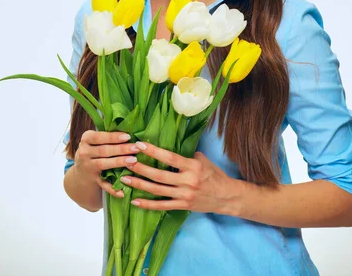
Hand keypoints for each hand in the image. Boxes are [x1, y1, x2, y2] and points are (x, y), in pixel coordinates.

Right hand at [74, 130, 140, 198]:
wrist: (81, 172)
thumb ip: (108, 133)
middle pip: (104, 150)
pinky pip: (103, 184)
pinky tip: (123, 192)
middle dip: (121, 149)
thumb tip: (129, 123)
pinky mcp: (92, 180)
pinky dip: (112, 188)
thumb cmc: (95, 149)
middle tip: (136, 148)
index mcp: (85, 139)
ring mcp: (87, 167)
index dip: (113, 137)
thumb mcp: (95, 140)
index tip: (128, 136)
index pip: (98, 136)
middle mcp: (84, 153)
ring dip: (119, 162)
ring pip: (103, 164)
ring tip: (134, 160)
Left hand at [121, 141, 237, 213]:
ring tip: (125, 179)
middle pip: (159, 175)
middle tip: (126, 161)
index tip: (140, 145)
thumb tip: (170, 147)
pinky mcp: (183, 206)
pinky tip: (135, 201)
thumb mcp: (203, 161)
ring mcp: (184, 195)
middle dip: (141, 168)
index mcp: (193, 166)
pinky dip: (148, 205)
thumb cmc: (214, 175)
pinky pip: (162, 206)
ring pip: (157, 190)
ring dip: (139, 185)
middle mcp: (188, 181)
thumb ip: (187, 156)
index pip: (170, 158)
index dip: (154, 151)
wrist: (226, 196)